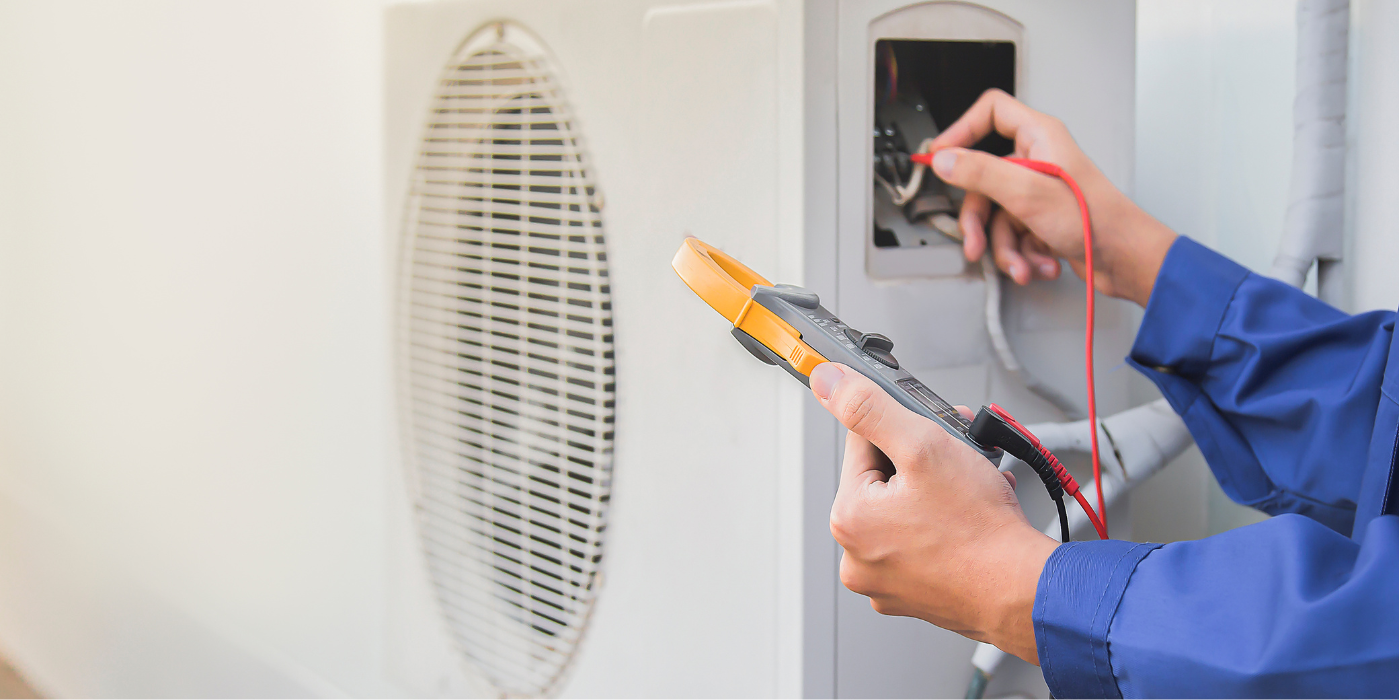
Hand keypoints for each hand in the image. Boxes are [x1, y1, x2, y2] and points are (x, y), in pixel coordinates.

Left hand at [809, 362, 1057, 663]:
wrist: (1024, 590)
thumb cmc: (980, 529)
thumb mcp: (923, 446)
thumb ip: (870, 408)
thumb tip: (828, 381)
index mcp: (848, 519)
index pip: (863, 444)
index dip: (904, 430)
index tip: (933, 433)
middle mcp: (857, 556)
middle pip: (885, 480)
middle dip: (925, 461)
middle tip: (960, 459)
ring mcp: (886, 581)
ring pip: (907, 510)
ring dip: (939, 491)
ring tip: (973, 490)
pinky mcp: (915, 595)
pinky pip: (922, 544)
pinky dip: (945, 526)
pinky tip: (971, 518)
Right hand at [926, 89, 1175, 305]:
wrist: (1124, 259)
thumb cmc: (1095, 220)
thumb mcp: (1027, 193)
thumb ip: (980, 172)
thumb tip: (944, 159)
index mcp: (1038, 138)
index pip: (991, 112)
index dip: (962, 130)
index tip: (941, 156)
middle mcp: (1037, 160)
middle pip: (983, 180)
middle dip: (981, 221)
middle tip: (976, 241)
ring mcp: (1038, 191)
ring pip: (996, 216)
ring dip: (1005, 248)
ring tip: (1021, 264)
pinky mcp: (1042, 220)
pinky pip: (1013, 235)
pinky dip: (1022, 255)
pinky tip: (1039, 264)